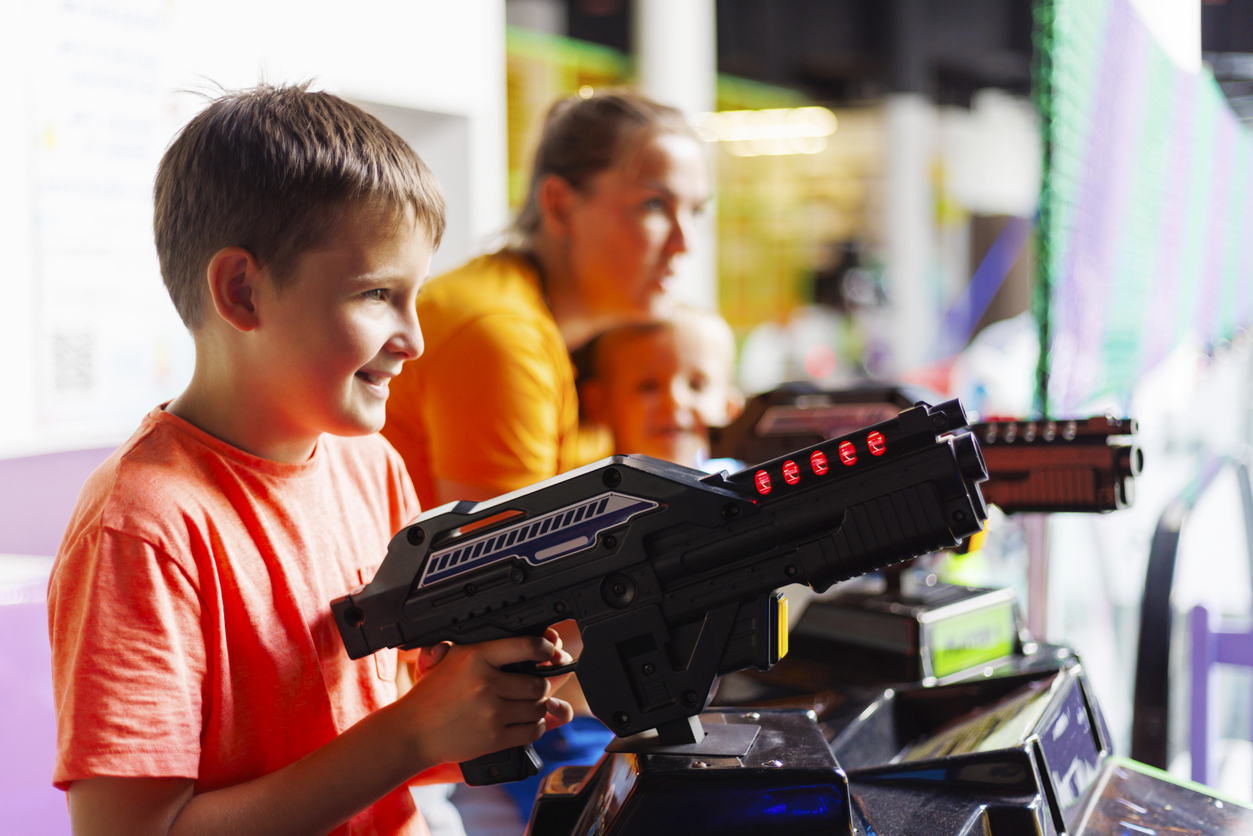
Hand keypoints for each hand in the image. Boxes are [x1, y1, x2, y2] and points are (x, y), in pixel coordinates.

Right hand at [394, 634, 574, 772]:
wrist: (412, 732)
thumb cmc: (431, 695)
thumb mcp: (450, 659)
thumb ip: (481, 649)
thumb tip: (522, 646)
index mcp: (475, 656)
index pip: (526, 646)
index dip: (545, 649)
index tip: (549, 653)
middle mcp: (485, 682)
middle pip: (538, 683)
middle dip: (540, 685)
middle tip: (533, 685)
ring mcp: (491, 712)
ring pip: (538, 707)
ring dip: (537, 707)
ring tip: (525, 704)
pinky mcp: (494, 738)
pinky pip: (533, 730)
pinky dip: (535, 727)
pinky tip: (524, 722)